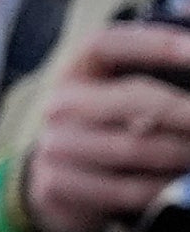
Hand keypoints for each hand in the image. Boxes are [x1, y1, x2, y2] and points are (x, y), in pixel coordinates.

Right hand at [20, 21, 189, 231]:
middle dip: (187, 109)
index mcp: (77, 69)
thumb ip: (157, 52)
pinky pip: (127, 189)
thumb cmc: (108, 124)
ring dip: (183, 152)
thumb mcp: (123, 85)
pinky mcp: (59, 186)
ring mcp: (56, 146)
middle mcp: (59, 104)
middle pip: (133, 99)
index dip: (155, 42)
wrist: (56, 182)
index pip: (108, 43)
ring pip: (135, 147)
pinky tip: (182, 181)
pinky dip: (165, 186)